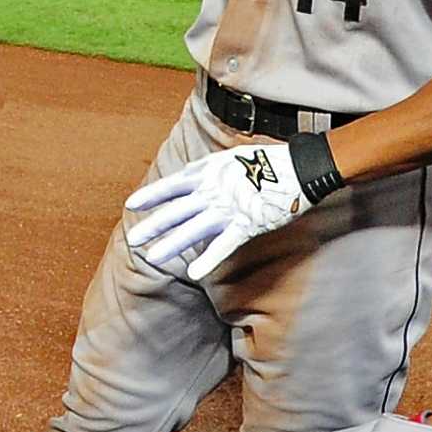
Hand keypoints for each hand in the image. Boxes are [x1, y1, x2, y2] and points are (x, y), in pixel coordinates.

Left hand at [124, 143, 313, 281]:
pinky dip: (208, 259)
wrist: (300, 168)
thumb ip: (208, 168)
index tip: (132, 205)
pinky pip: (224, 245)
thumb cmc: (267, 162)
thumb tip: (190, 174)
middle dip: (153, 226)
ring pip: (193, 229)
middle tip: (133, 240)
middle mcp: (213, 190)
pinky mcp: (247, 224)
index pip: (173, 185)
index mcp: (209, 172)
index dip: (152, 195)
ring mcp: (228, 208)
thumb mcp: (230, 157)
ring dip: (171, 244)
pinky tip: (193, 273)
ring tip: (152, 258)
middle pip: (177, 211)